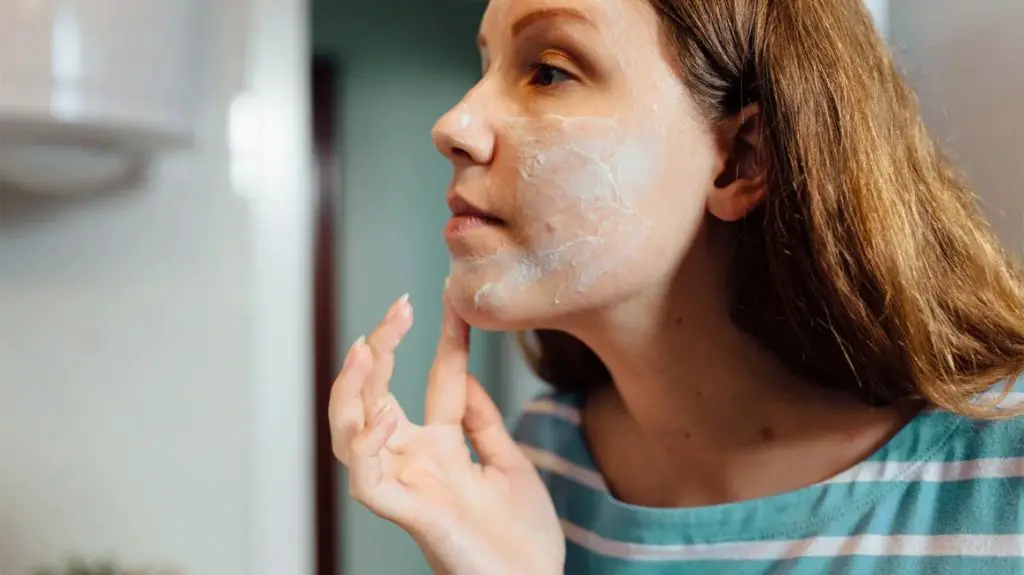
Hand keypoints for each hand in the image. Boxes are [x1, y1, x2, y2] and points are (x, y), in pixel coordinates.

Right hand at [329, 288, 564, 574]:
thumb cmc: (523, 538)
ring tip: (369, 350)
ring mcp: (409, 486)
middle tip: (398, 308)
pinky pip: (368, 481)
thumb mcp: (508, 463)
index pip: (436, 381)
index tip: (454, 300)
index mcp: (442, 447)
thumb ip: (482, 421)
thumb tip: (466, 373)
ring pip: (350, 435)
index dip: (445, 340)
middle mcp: (416, 462)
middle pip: (377, 396)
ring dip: (352, 392)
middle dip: (380, 350)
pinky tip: (386, 418)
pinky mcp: (410, 516)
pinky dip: (367, 448)